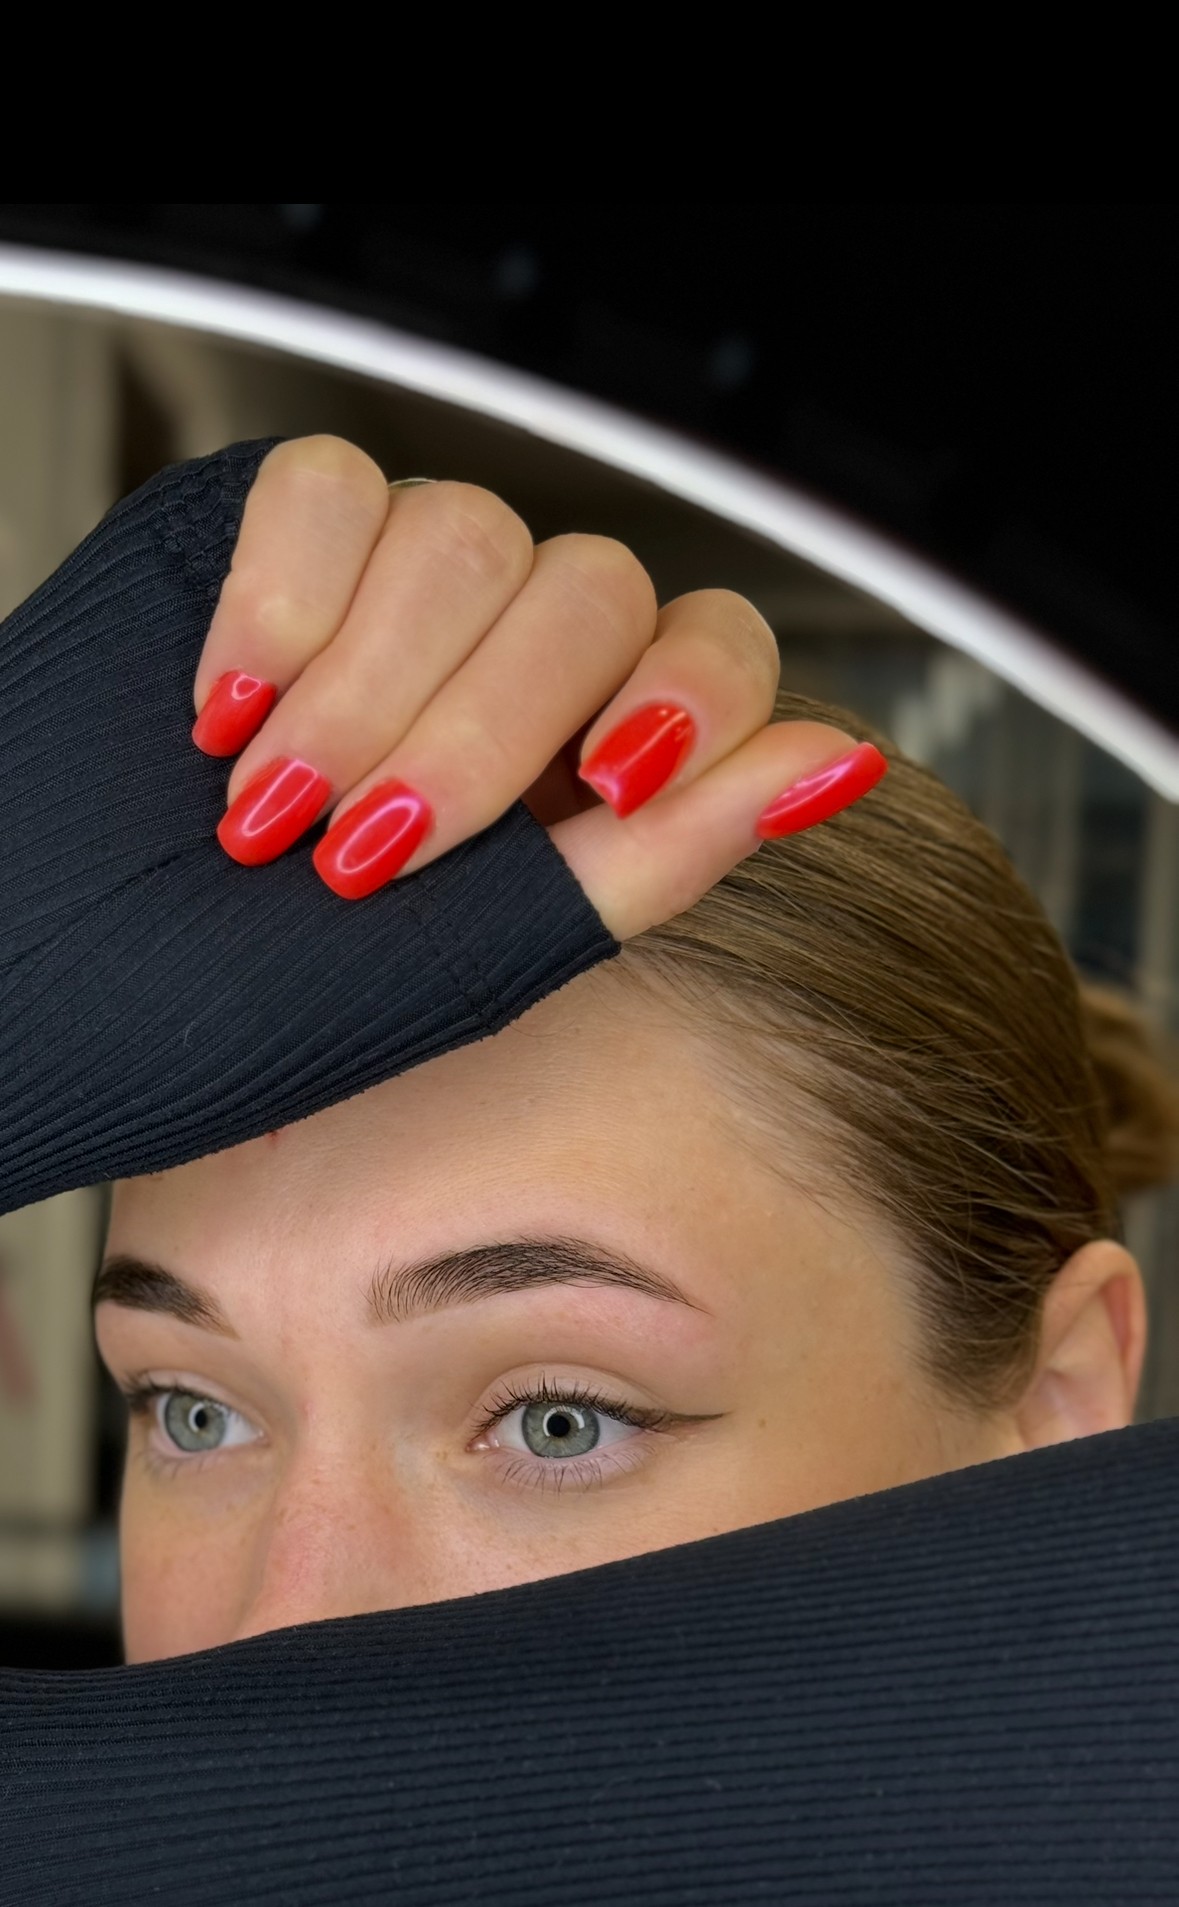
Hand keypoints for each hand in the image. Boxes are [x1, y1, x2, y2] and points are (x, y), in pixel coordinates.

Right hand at [192, 437, 885, 940]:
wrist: (94, 986)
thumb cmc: (285, 992)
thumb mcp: (493, 953)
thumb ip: (665, 857)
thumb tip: (840, 764)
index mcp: (588, 745)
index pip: (714, 643)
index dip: (685, 696)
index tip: (608, 781)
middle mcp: (512, 648)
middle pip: (587, 588)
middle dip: (477, 732)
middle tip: (362, 853)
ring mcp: (402, 582)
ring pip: (462, 532)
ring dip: (365, 686)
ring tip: (275, 803)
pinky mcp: (288, 531)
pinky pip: (322, 485)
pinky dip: (276, 601)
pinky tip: (228, 706)